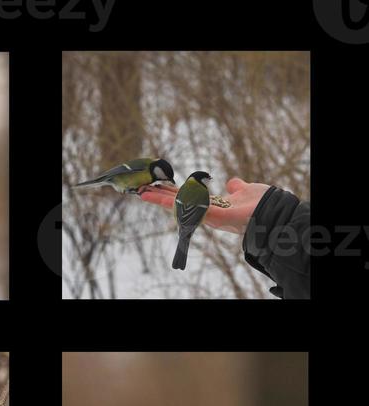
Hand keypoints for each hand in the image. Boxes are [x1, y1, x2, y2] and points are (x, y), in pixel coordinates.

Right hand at [139, 178, 269, 235]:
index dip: (172, 192)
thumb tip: (232, 182)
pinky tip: (162, 198)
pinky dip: (176, 203)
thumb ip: (237, 187)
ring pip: (179, 206)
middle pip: (178, 203)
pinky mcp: (212, 217)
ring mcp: (207, 216)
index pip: (187, 198)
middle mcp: (206, 212)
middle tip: (140, 191)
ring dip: (160, 200)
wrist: (271, 213)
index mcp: (212, 206)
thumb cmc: (260, 205)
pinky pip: (191, 209)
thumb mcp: (246, 190)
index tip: (157, 186)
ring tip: (144, 194)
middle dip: (159, 197)